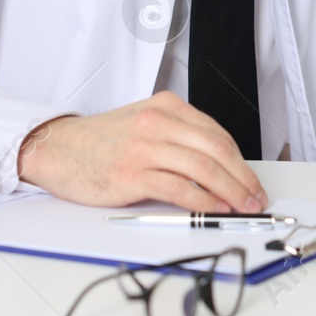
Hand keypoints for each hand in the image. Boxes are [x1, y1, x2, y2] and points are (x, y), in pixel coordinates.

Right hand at [17, 91, 266, 212]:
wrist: (59, 149)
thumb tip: (217, 166)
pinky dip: (203, 201)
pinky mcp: (132, 173)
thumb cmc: (101, 141)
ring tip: (242, 207)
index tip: (252, 180)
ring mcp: (145, 147)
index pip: (217, 134)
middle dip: (243, 178)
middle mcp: (158, 121)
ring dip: (230, 192)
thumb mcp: (144, 123)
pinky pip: (178, 188)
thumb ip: (178, 136)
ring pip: (203, 169)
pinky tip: (215, 209)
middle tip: (256, 197)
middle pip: (216, 150)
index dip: (241, 161)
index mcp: (166, 106)